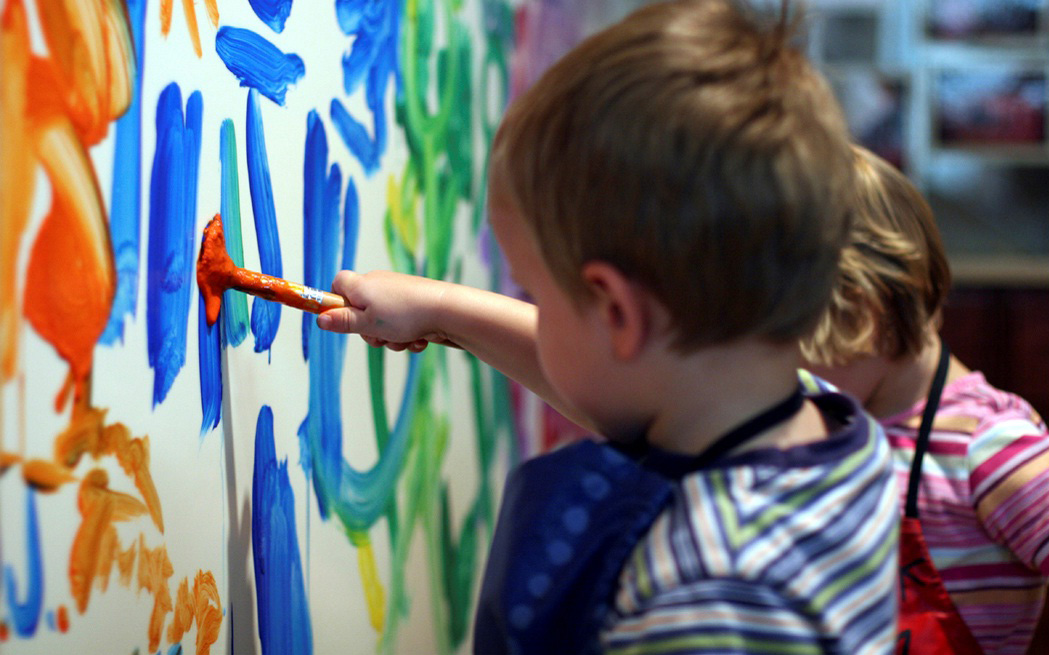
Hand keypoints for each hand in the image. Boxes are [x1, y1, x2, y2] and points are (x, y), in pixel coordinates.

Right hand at [317, 270, 455, 352]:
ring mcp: (398, 294)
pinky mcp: (414, 304)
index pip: (338, 284)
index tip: (344, 317)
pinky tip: (419, 339)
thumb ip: (342, 322)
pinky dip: (408, 335)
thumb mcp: (366, 323)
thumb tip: (319, 319)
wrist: (447, 310)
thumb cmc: (405, 314)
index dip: (337, 302)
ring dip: (392, 338)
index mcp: (362, 284)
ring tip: (404, 339)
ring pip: (384, 323)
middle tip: (379, 337)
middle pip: (361, 311)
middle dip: (370, 332)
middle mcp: (379, 285)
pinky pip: (403, 324)